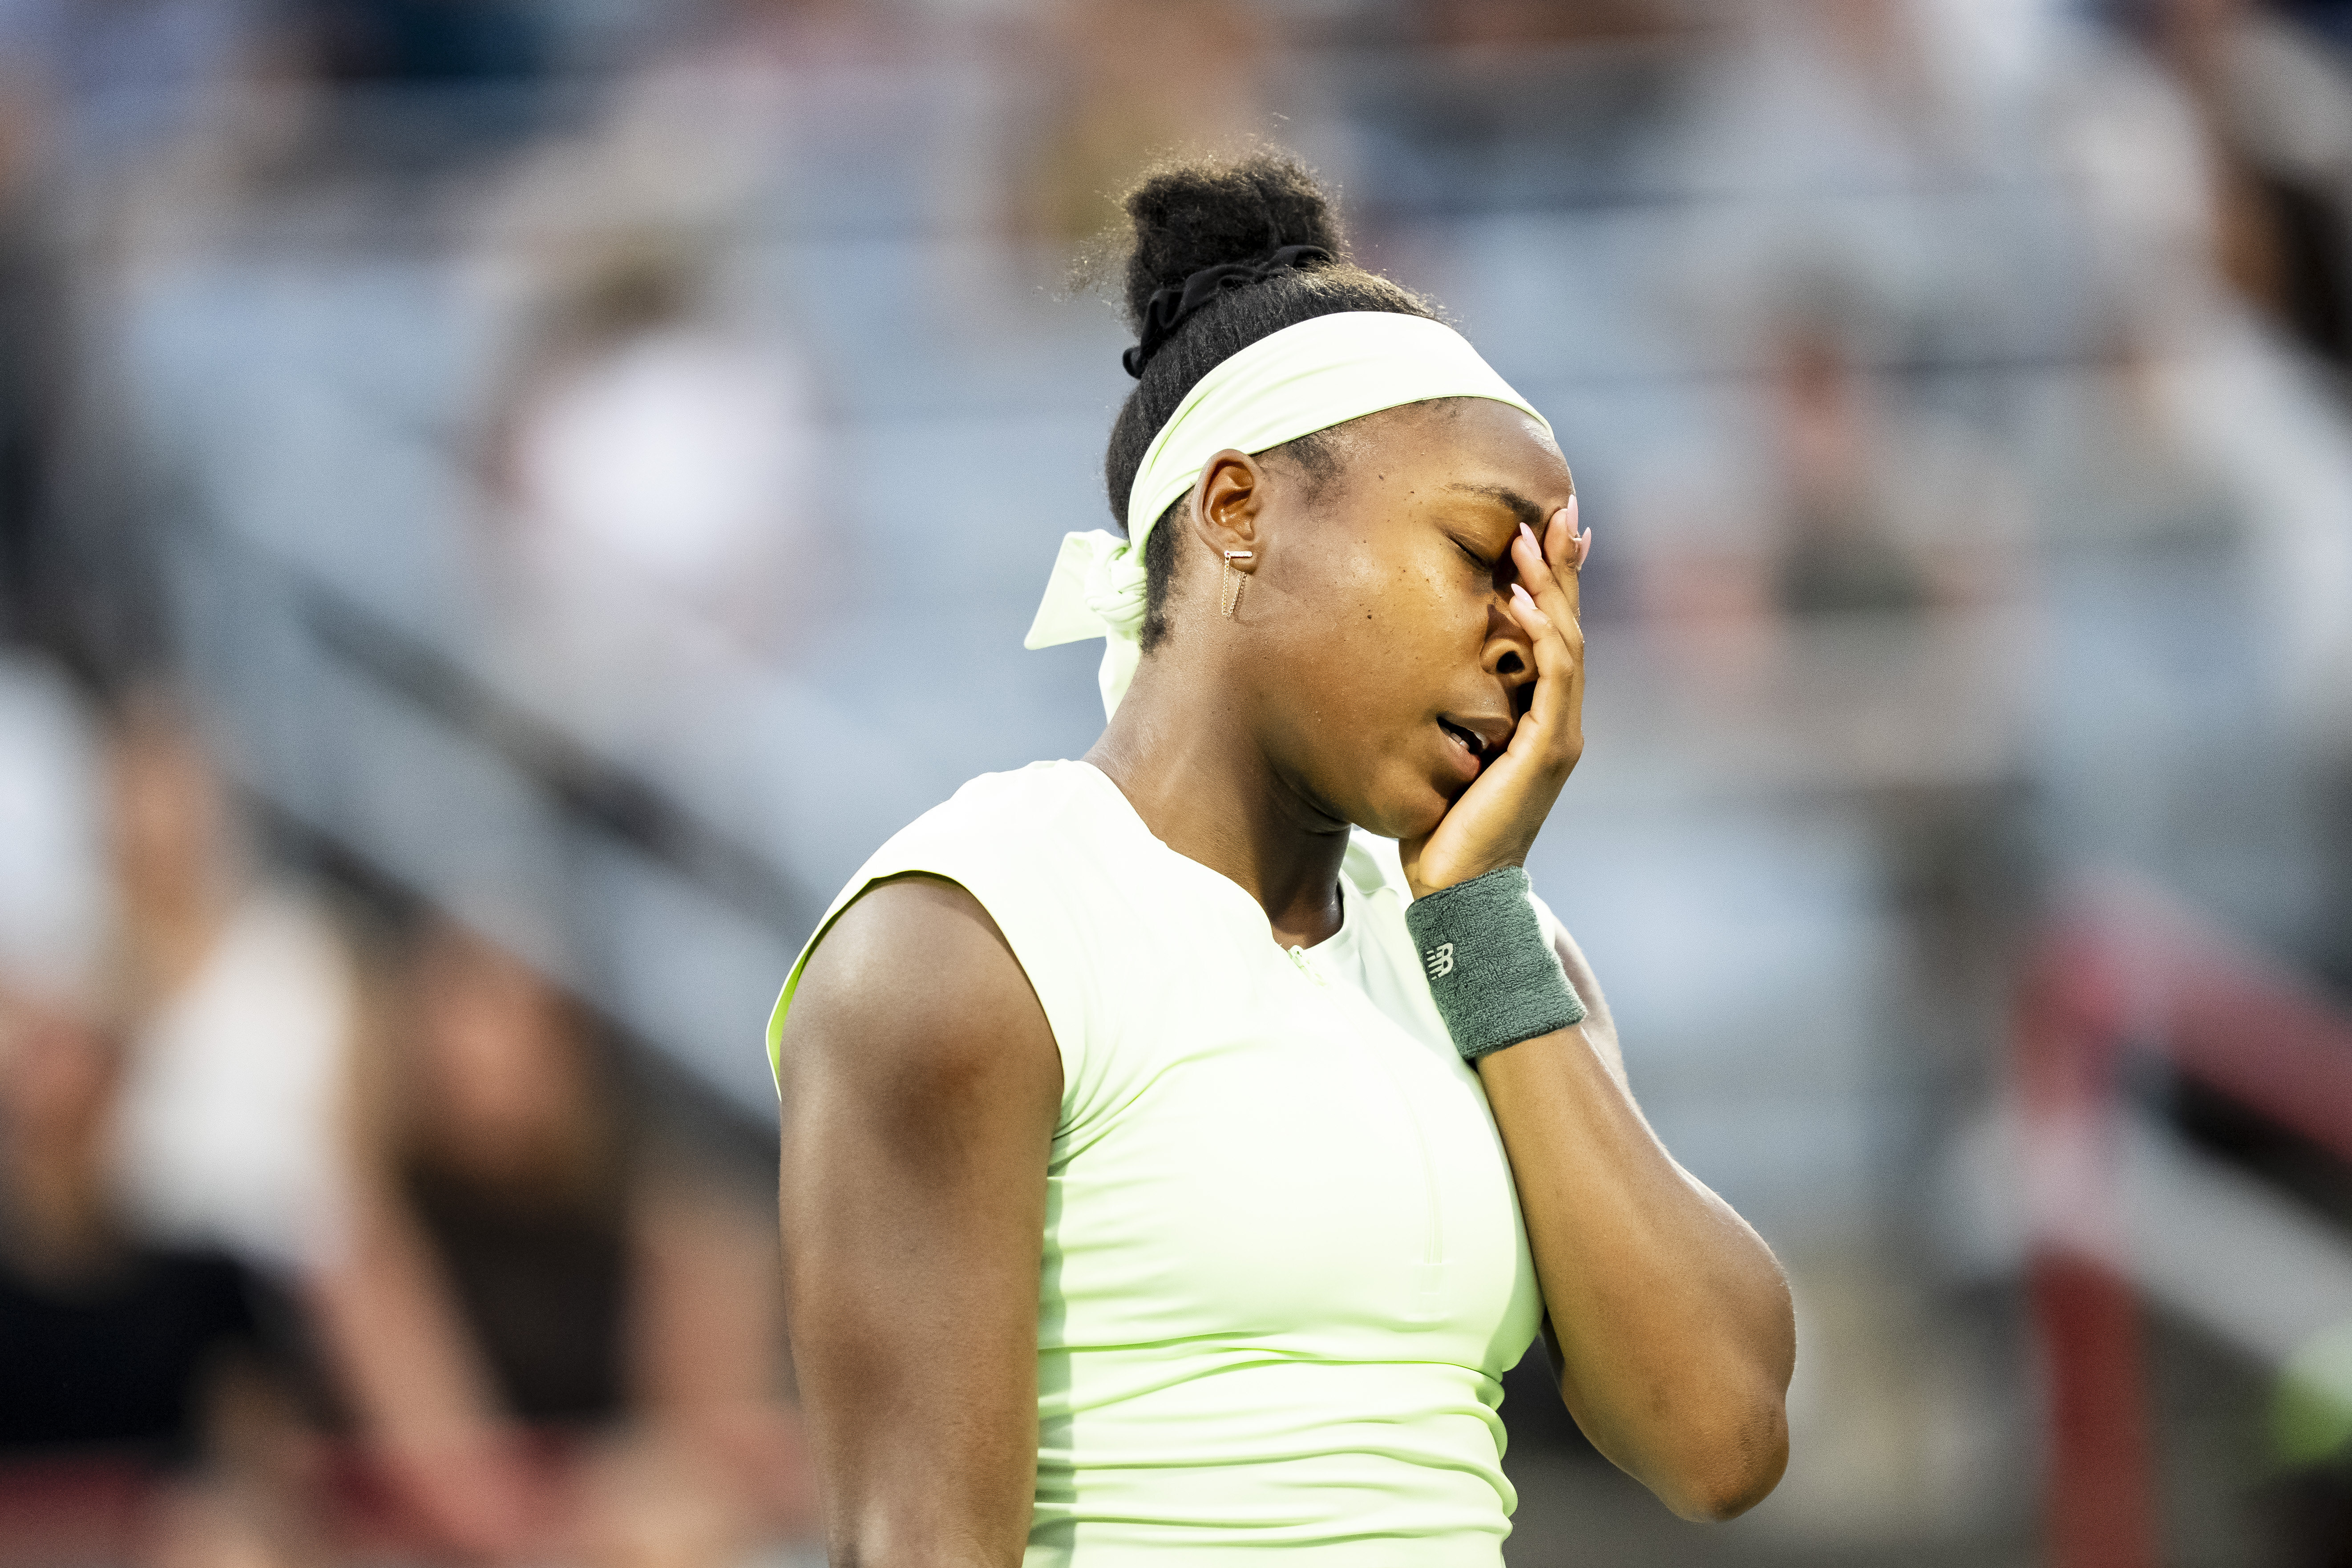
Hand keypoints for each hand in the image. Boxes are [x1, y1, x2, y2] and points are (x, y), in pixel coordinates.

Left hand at [1401, 496, 1587, 898]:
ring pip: (1567, 642)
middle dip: (1562, 566)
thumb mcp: (1447, 756)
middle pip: (1570, 626)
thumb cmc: (1443, 832)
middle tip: (1554, 509)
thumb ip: (1453, 718)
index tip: (1544, 532)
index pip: (1554, 637)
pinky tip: (1527, 599)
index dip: (1555, 584)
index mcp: (1540, 720)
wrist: (1457, 893)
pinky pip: (1553, 678)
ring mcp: (1558, 735)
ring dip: (1551, 585)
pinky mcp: (1547, 751)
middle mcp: (1559, 722)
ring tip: (1530, 535)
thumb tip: (1423, 679)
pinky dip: (1544, 634)